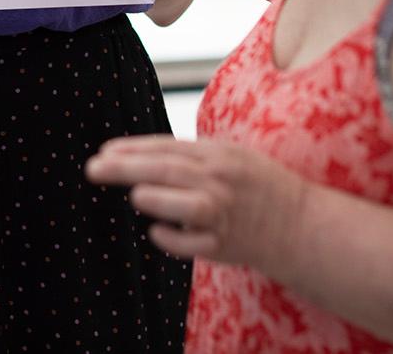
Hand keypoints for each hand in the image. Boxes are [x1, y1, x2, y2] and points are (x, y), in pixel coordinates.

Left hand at [84, 134, 310, 276]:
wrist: (299, 225)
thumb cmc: (255, 187)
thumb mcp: (229, 156)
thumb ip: (190, 155)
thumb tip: (138, 156)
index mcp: (219, 154)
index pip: (168, 146)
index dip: (133, 148)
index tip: (104, 151)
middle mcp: (221, 181)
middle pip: (169, 170)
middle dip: (127, 168)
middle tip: (93, 168)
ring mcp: (225, 214)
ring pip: (187, 205)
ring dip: (157, 199)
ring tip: (134, 196)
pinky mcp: (225, 246)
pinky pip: (192, 245)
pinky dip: (172, 238)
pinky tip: (156, 231)